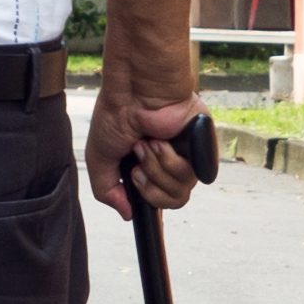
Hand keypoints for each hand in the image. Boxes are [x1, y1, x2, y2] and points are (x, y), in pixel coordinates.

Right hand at [87, 83, 205, 218]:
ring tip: (147, 144)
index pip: (159, 200)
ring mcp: (188, 156)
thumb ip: (107, 191)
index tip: (135, 181)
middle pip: (172, 202)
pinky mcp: (203, 149)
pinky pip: (190, 175)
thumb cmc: (117, 113)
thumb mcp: (100, 159)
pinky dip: (168, 160)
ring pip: (180, 193)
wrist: (134, 91)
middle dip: (149, 185)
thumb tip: (127, 213)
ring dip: (156, 169)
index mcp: (150, 166)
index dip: (149, 198)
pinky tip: (161, 141)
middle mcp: (171, 163)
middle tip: (137, 159)